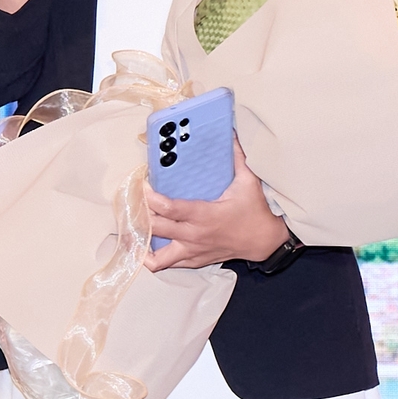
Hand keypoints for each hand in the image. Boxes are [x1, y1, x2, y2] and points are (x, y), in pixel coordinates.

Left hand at [143, 137, 291, 270]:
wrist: (265, 241)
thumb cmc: (256, 211)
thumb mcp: (249, 181)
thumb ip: (238, 156)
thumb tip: (231, 133)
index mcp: (204, 215)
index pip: (168, 209)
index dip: (150, 198)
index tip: (143, 186)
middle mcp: (194, 235)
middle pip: (156, 229)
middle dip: (140, 216)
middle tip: (134, 203)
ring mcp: (193, 250)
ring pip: (157, 258)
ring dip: (142, 245)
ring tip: (133, 232)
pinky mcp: (194, 261)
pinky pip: (167, 264)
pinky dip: (154, 257)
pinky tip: (147, 246)